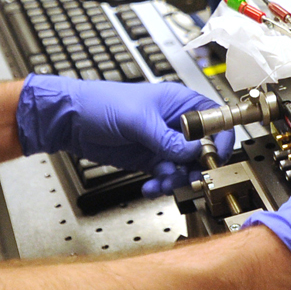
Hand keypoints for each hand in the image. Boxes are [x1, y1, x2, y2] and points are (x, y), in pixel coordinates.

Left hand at [15, 76, 234, 196]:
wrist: (71, 120)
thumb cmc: (101, 102)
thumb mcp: (138, 120)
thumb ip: (168, 139)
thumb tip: (195, 151)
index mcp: (179, 103)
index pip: (214, 119)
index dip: (219, 139)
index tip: (213, 158)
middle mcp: (176, 123)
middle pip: (203, 149)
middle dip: (196, 167)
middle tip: (185, 178)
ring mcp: (163, 142)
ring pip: (186, 167)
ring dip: (177, 179)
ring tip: (161, 182)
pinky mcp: (150, 159)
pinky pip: (167, 176)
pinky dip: (162, 184)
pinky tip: (150, 186)